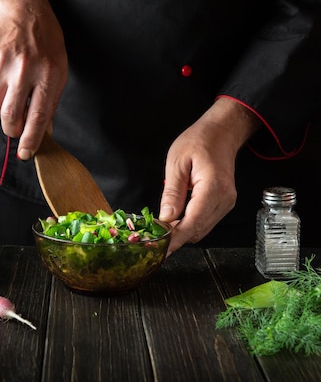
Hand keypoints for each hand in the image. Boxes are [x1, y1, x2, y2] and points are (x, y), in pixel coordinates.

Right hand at [0, 0, 67, 158]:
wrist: (24, 10)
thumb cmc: (45, 43)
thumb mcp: (59, 69)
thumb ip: (50, 100)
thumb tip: (41, 130)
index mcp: (49, 75)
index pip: (39, 116)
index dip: (30, 139)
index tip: (26, 153)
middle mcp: (26, 69)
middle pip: (11, 115)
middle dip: (11, 129)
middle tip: (14, 128)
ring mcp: (4, 62)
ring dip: (0, 105)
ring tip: (9, 90)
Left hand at [159, 98, 259, 254]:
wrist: (221, 133)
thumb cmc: (198, 141)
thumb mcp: (176, 163)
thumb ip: (172, 193)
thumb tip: (166, 219)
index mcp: (213, 188)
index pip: (192, 223)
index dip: (175, 239)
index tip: (160, 249)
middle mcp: (224, 199)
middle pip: (198, 230)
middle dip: (176, 238)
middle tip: (154, 239)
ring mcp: (227, 202)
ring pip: (202, 229)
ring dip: (183, 232)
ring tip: (162, 231)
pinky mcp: (225, 203)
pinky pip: (206, 221)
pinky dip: (191, 225)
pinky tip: (177, 221)